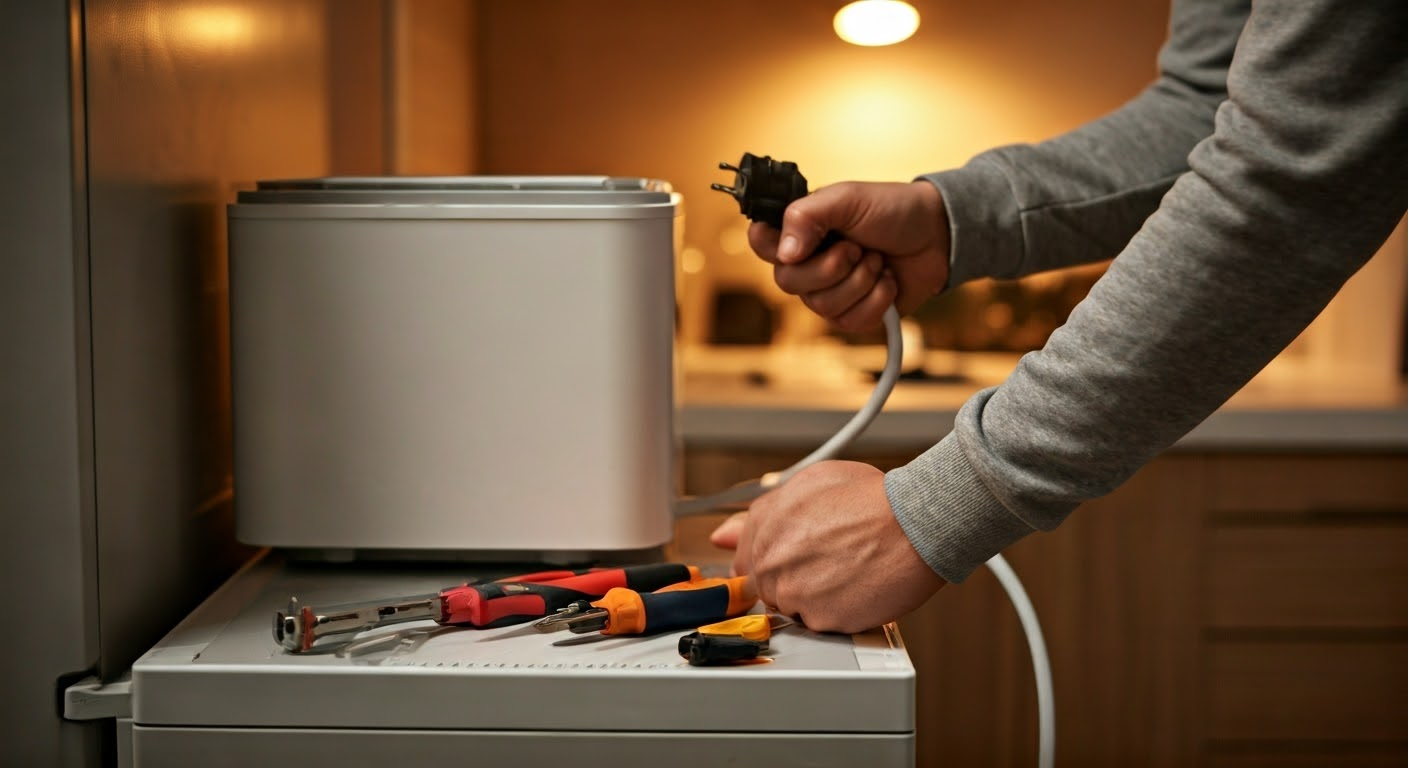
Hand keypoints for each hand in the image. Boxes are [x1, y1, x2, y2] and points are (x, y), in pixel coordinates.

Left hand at [709, 461, 945, 632]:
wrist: (917, 523)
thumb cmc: (874, 500)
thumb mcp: (813, 483)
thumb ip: (762, 512)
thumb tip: (721, 535)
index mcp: (764, 525)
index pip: (745, 560)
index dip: (775, 561)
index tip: (794, 561)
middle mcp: (771, 558)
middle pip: (767, 587)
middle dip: (794, 579)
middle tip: (830, 563)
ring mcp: (792, 591)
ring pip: (791, 608)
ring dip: (814, 598)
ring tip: (847, 571)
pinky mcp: (818, 618)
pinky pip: (818, 626)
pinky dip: (836, 615)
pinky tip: (856, 588)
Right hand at [750, 180, 949, 332]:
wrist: (938, 234)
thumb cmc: (892, 209)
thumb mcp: (847, 198)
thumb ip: (807, 216)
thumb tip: (785, 253)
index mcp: (799, 231)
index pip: (760, 244)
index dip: (773, 248)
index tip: (802, 242)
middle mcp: (808, 263)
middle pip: (788, 283)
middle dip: (832, 266)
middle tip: (857, 247)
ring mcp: (830, 291)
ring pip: (822, 306)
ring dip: (860, 281)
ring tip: (877, 260)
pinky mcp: (855, 314)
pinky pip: (850, 322)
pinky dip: (876, 300)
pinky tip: (887, 281)